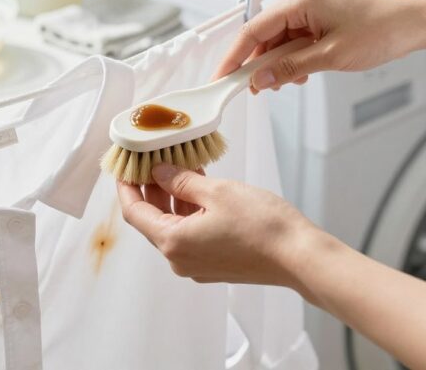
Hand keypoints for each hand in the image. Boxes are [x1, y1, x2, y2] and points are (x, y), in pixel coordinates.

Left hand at [116, 163, 315, 286]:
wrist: (300, 257)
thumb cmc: (263, 226)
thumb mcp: (216, 192)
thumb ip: (181, 181)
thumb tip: (158, 173)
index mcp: (173, 242)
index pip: (134, 212)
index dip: (127, 187)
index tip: (125, 167)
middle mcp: (180, 259)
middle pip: (152, 220)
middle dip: (152, 189)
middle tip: (155, 159)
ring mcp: (198, 265)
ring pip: (174, 225)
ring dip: (174, 197)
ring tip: (182, 167)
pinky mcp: (215, 264)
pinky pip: (192, 234)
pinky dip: (191, 211)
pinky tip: (201, 188)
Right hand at [214, 0, 425, 90]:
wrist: (414, 23)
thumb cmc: (382, 29)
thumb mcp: (331, 57)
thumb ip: (291, 68)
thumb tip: (261, 78)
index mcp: (299, 1)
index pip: (253, 31)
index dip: (234, 57)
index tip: (222, 78)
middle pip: (263, 36)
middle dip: (260, 64)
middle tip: (258, 89)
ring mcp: (309, 6)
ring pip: (278, 40)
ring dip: (279, 63)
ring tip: (291, 81)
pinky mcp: (318, 16)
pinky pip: (293, 39)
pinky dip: (293, 58)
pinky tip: (301, 72)